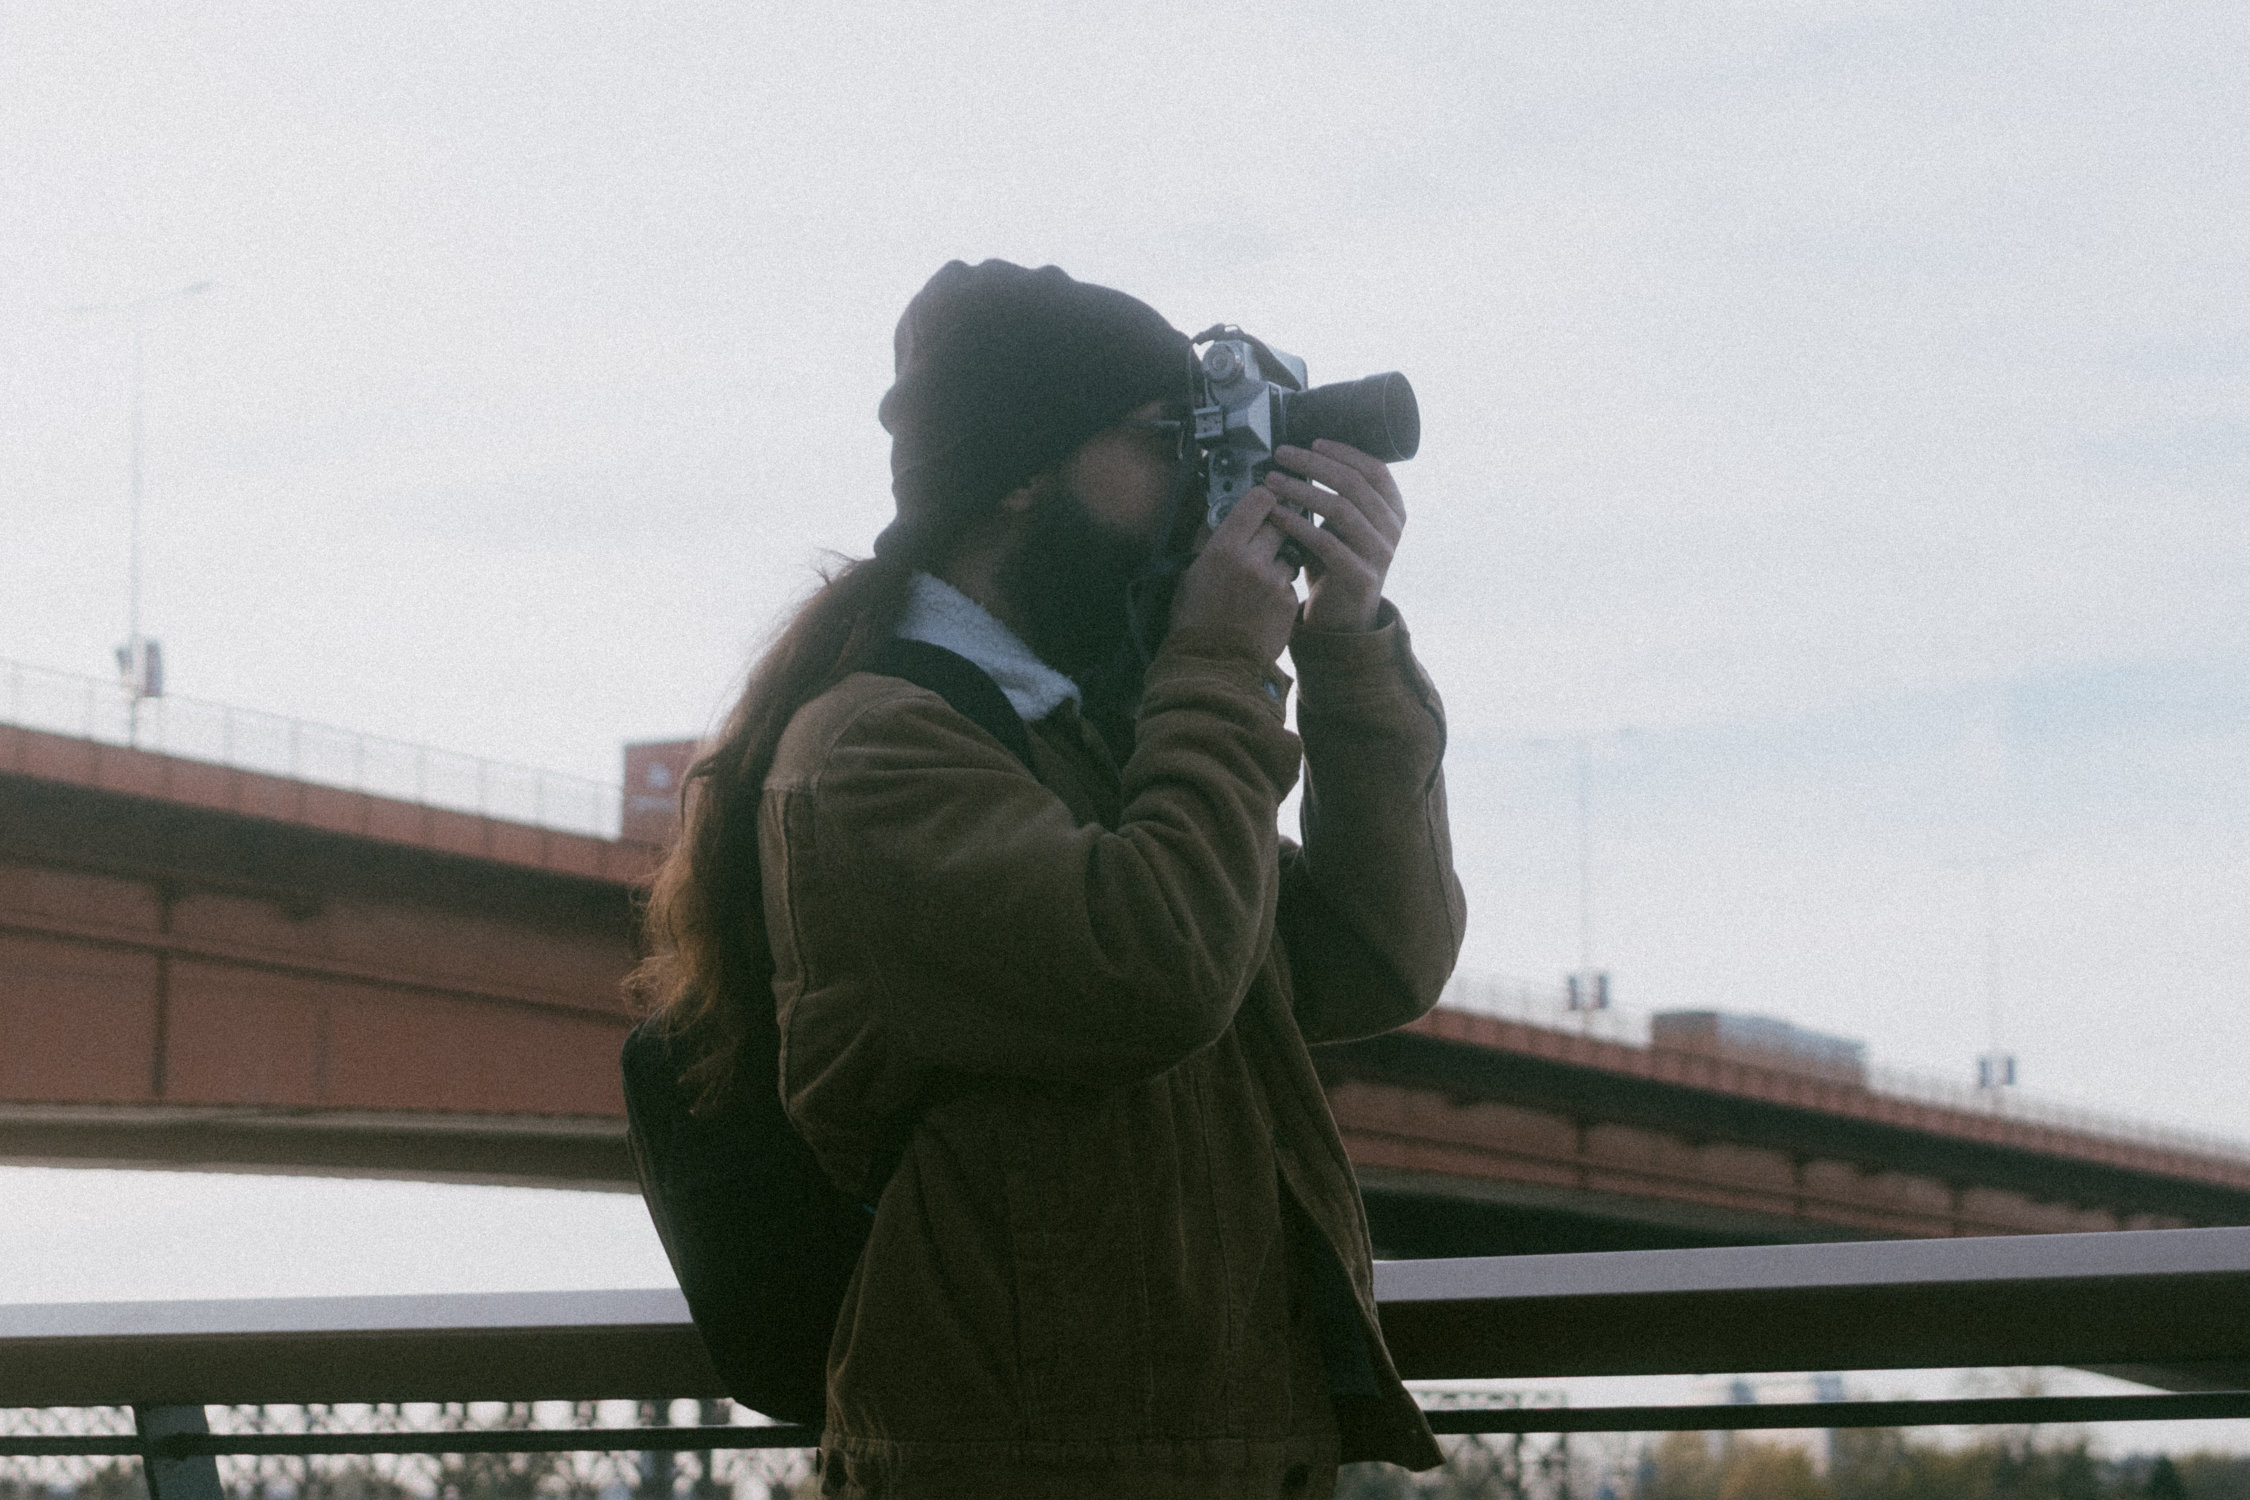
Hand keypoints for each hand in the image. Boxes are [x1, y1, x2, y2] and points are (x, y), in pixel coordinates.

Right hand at [1169, 487, 1299, 665]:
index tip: (1264, 500)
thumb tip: (1227, 511)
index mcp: (1224, 548)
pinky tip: (1262, 600)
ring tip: (1259, 574)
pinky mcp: (1288, 602)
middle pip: (1282, 521)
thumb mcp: (1192, 572)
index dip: (1264, 497)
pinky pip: (1290, 581)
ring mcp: (1274, 582)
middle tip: (1268, 530)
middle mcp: (1253, 560)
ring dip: (1279, 557)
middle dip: (1276, 524)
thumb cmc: (1195, 618)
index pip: (1260, 500)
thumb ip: (1213, 539)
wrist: (1213, 663)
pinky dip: (1280, 586)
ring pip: (1290, 552)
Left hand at [1259, 440, 1404, 632]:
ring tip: (1272, 480)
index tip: (1313, 442)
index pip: (1376, 470)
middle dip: (1314, 464)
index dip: (1345, 452)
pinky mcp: (1360, 577)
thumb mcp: (1343, 524)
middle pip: (1354, 484)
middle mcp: (1393, 530)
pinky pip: (1326, 542)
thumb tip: (1304, 454)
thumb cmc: (1336, 562)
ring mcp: (1380, 554)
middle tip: (1282, 454)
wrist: (1342, 616)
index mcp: (1394, 511)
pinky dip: (1298, 524)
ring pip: (1341, 510)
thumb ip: (1337, 495)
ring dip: (1301, 490)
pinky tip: (1276, 514)